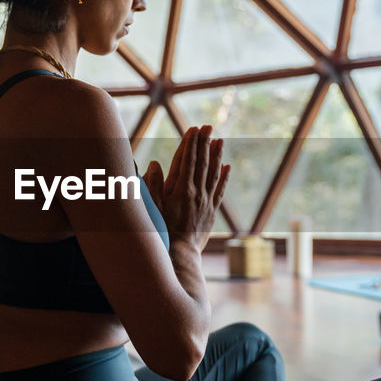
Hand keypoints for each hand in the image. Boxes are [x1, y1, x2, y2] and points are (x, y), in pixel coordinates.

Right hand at [162, 125, 229, 250]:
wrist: (181, 254)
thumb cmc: (162, 231)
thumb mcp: (152, 208)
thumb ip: (153, 185)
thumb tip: (154, 164)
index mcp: (180, 189)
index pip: (186, 160)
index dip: (190, 144)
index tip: (193, 129)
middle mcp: (196, 192)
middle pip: (201, 162)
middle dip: (204, 143)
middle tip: (208, 127)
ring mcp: (206, 201)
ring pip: (213, 173)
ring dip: (216, 155)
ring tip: (220, 140)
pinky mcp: (211, 211)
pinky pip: (220, 190)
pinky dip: (224, 177)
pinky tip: (227, 167)